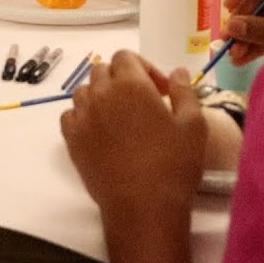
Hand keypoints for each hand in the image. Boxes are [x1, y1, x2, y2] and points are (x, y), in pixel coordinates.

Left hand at [60, 51, 204, 214]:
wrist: (143, 206)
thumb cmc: (174, 163)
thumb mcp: (194, 124)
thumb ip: (184, 91)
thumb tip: (176, 71)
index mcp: (130, 84)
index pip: (125, 56)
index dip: (144, 67)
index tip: (160, 89)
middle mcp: (101, 93)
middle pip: (103, 70)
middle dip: (122, 78)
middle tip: (142, 102)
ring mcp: (82, 116)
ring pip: (84, 90)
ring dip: (101, 94)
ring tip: (120, 116)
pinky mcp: (71, 139)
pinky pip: (70, 114)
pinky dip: (82, 115)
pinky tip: (100, 130)